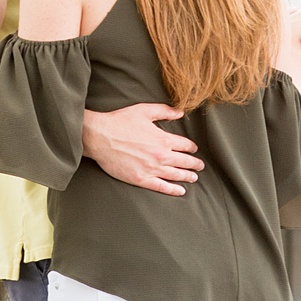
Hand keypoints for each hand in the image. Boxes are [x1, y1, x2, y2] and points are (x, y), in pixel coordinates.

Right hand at [83, 102, 203, 195]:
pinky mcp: (141, 179)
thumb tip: (181, 112)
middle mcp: (161, 155)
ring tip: (194, 178)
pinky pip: (162, 187)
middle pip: (184, 162)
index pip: (185, 145)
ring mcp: (151, 169)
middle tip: (200, 166)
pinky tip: (180, 191)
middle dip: (194, 164)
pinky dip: (173, 190)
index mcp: (163, 138)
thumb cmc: (120, 121)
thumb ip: (164, 111)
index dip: (192, 148)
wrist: (100, 137)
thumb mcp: (144, 110)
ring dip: (187, 176)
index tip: (194, 149)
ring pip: (176, 175)